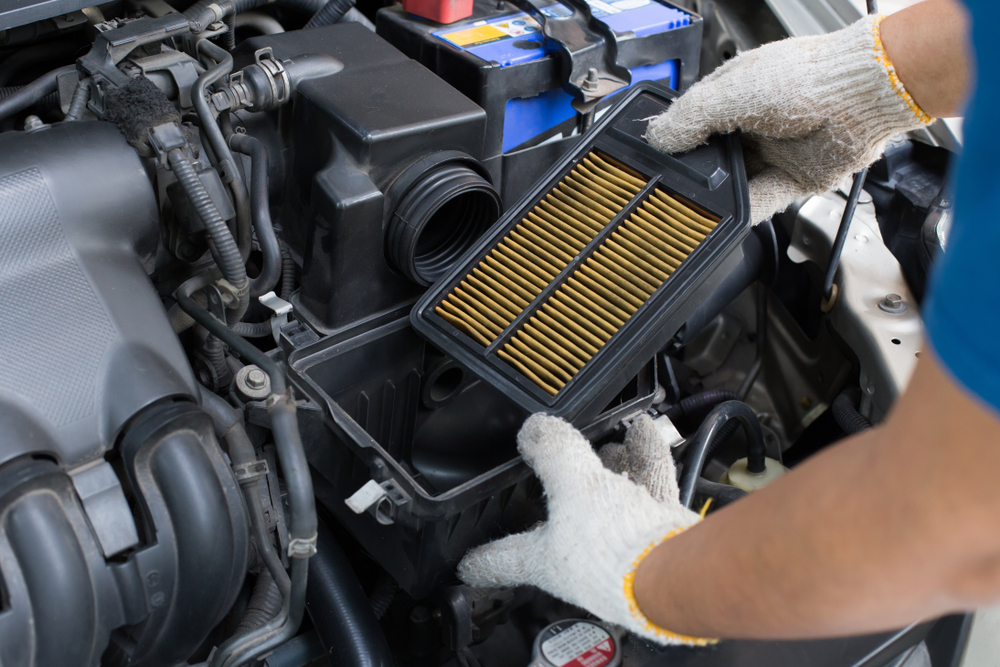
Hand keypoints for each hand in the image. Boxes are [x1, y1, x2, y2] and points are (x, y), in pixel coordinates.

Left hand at [457, 414, 707, 645]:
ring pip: (608, 495)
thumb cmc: (616, 547)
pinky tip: (643, 431)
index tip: (465, 565)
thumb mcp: (569, 484)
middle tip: (552, 460)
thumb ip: (550, 453)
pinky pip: (646, 486)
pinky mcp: (656, 532)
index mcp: (547, 557)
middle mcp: (582, 555)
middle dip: (561, 482)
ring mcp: (620, 544)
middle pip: (563, 514)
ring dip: (608, 462)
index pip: (503, 558)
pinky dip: (644, 457)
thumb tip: (533, 430)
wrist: (679, 569)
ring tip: (609, 436)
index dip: (482, 559)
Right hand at [645, 15, 930, 223]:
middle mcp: (756, 123)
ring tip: (702, 204)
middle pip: (715, 157)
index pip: (694, 121)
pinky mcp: (796, 178)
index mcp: (736, 93)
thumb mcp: (733, 92)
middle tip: (677, 187)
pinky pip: (765, 201)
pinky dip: (748, 210)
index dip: (677, 141)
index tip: (657, 160)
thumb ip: (691, 117)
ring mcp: (776, 152)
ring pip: (737, 182)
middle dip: (698, 173)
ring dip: (721, 194)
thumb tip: (657, 139)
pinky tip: (732, 217)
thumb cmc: (808, 78)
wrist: (861, 96)